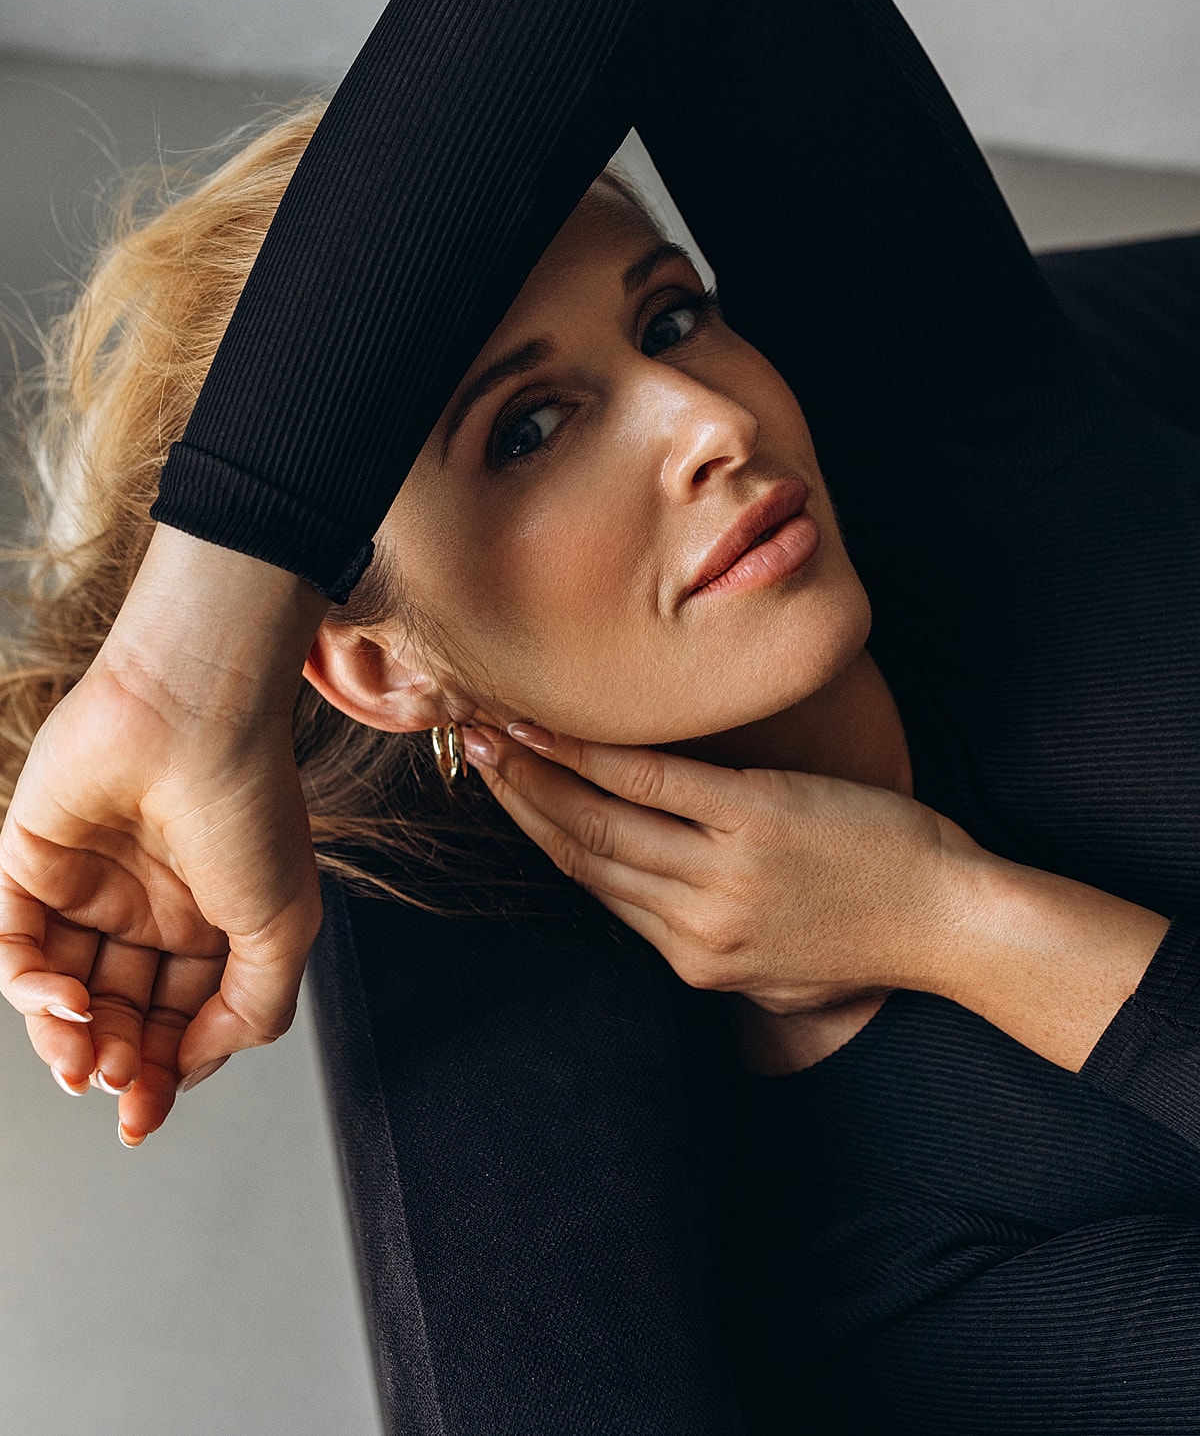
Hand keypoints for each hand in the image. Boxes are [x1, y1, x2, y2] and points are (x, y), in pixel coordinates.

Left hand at [0, 527, 327, 1142]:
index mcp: (213, 927)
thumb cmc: (250, 805)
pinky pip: (14, 944)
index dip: (164, 1073)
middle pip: (120, 1014)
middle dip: (117, 1061)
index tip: (147, 1115)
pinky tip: (61, 998)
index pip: (179, 1021)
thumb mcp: (284, 927)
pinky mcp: (31, 863)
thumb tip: (198, 1062)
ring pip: (63, 991)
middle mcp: (150, 912)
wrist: (194, 714)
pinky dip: (28, 986)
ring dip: (68, 1036)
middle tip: (120, 1087)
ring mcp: (90, 890)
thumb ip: (255, 1008)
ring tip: (85, 1055)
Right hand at [464, 722, 974, 1011]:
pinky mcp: (755, 821)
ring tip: (493, 728)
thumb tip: (669, 918)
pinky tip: (555, 726)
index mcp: (696, 959)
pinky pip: (654, 784)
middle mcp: (693, 923)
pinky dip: (595, 754)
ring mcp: (721, 871)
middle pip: (580, 853)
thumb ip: (715, 952)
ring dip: (536, 771)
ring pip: (599, 821)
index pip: (596, 889)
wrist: (954, 925)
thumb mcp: (781, 981)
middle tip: (471, 749)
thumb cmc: (875, 941)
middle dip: (517, 798)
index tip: (508, 794)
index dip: (541, 836)